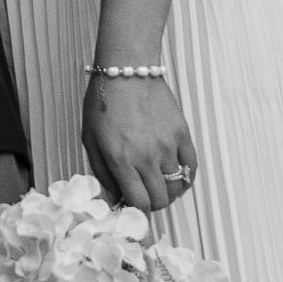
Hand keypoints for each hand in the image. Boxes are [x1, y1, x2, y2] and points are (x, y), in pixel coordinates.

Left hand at [83, 73, 197, 213]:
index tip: (133, 208)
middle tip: (146, 197)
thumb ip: (102, 173)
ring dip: (169, 192)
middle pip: (161, 199)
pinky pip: (191, 167)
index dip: (137, 211)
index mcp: (121, 159)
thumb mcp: (90, 140)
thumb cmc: (103, 103)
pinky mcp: (182, 133)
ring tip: (159, 185)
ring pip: (177, 186)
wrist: (127, 70)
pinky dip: (185, 178)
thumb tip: (115, 197)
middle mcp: (147, 156)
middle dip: (153, 204)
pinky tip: (176, 177)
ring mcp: (168, 145)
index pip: (139, 203)